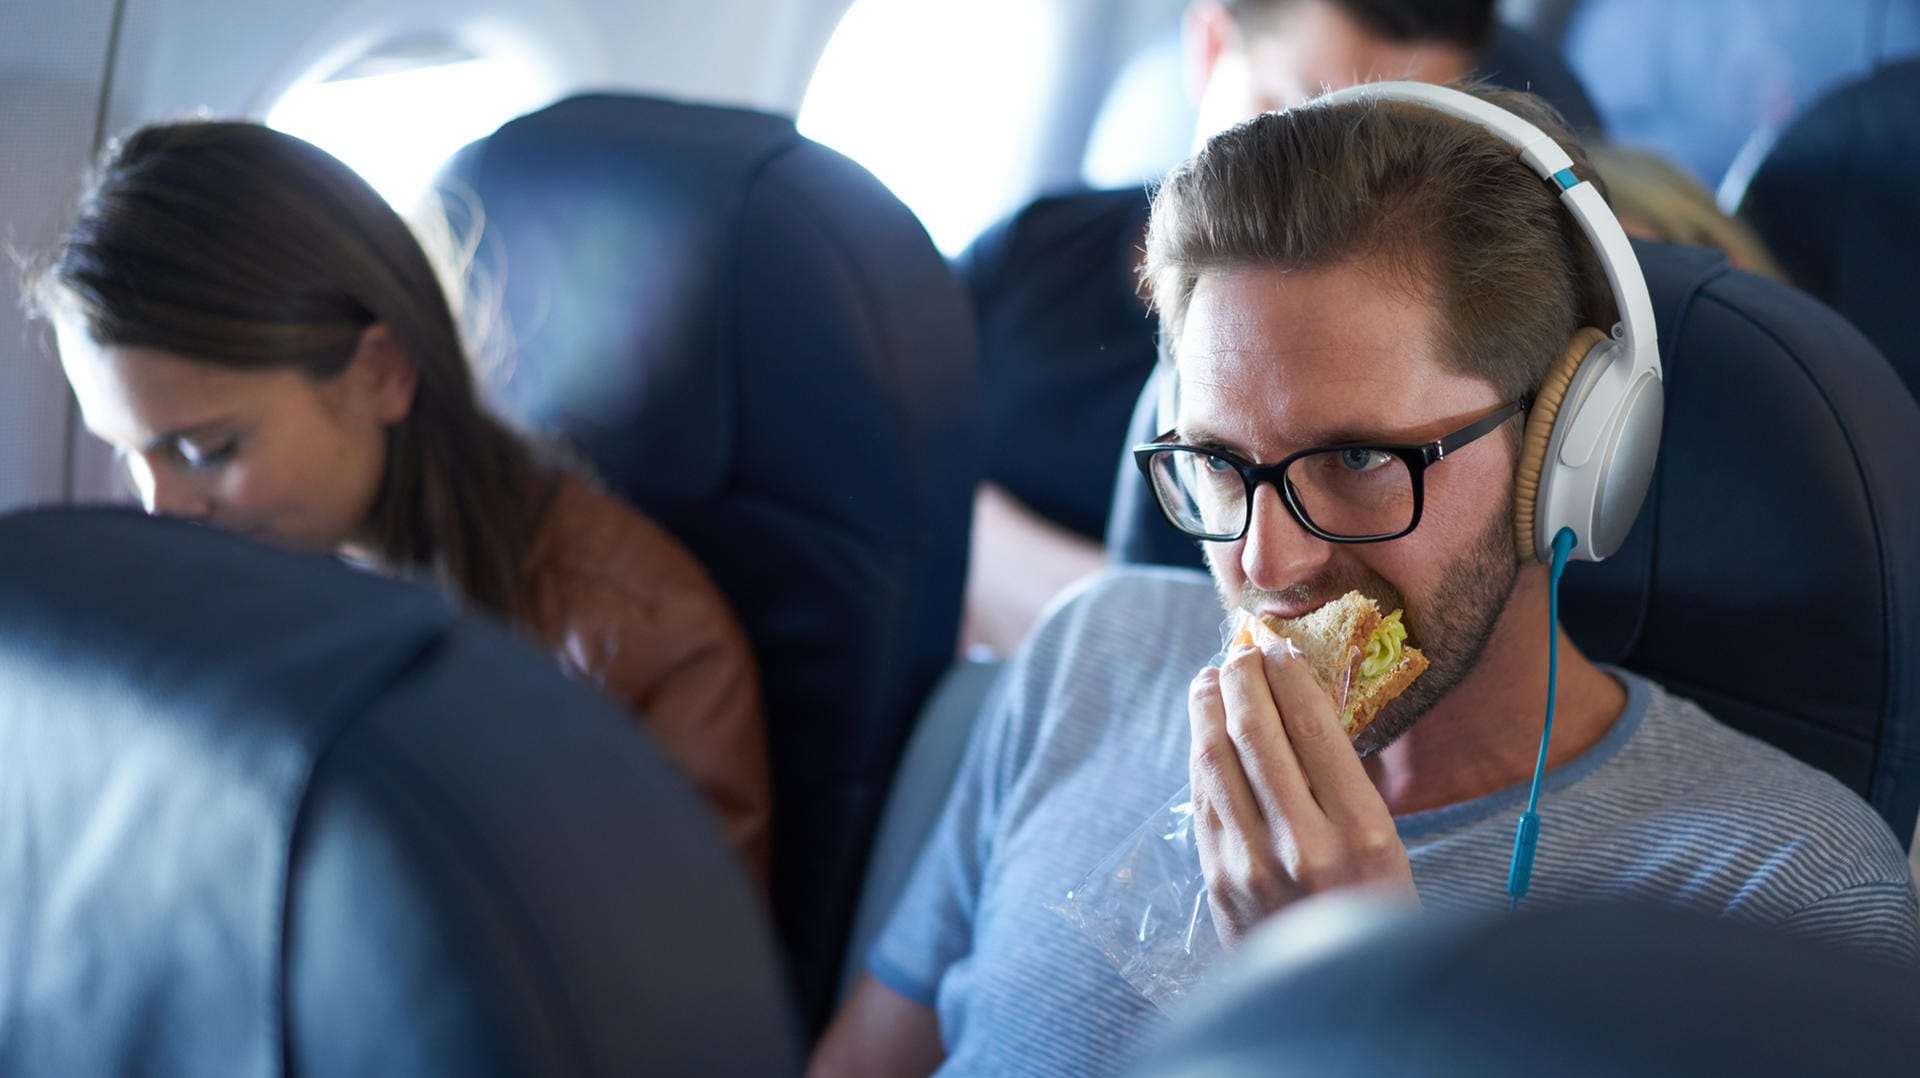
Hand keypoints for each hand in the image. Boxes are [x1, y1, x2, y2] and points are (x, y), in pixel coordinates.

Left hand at [1188, 639, 1416, 945]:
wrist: (1335, 1001)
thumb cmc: (1372, 912)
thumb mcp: (1386, 848)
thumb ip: (1345, 785)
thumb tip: (1299, 705)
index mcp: (1361, 831)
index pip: (1313, 727)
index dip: (1287, 676)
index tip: (1277, 647)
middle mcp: (1305, 846)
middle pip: (1256, 734)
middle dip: (1241, 681)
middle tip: (1238, 652)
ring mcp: (1253, 866)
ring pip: (1216, 761)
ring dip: (1208, 710)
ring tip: (1210, 680)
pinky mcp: (1219, 882)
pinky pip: (1203, 800)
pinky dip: (1200, 756)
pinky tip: (1203, 734)